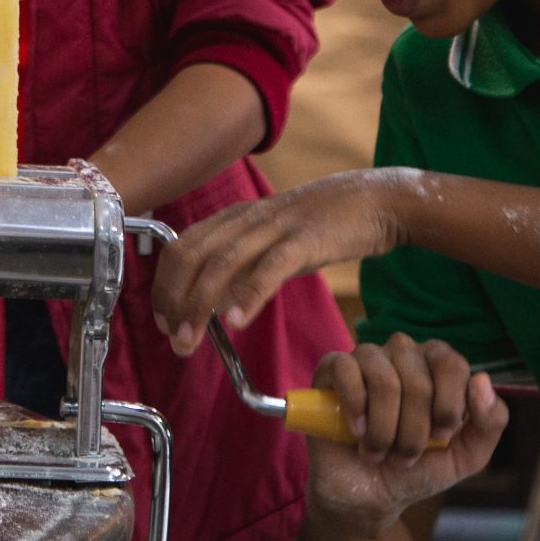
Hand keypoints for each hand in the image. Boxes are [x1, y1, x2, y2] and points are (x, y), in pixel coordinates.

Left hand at [152, 170, 410, 354]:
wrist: (375, 200)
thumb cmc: (322, 226)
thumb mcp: (272, 243)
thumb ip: (242, 267)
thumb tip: (211, 303)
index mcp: (235, 218)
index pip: (182, 247)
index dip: (165, 284)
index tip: (164, 319)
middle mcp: (247, 218)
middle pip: (192, 255)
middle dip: (174, 299)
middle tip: (172, 337)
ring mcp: (275, 226)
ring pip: (222, 263)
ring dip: (198, 305)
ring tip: (189, 340)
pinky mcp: (306, 238)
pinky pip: (270, 266)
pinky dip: (248, 294)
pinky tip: (235, 321)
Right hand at [307, 337, 506, 532]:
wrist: (367, 496)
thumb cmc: (416, 470)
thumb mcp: (465, 457)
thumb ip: (489, 423)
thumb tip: (482, 380)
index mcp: (438, 367)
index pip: (452, 364)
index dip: (447, 406)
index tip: (439, 437)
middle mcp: (404, 354)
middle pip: (418, 380)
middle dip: (413, 432)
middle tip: (404, 456)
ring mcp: (367, 358)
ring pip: (383, 380)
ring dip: (384, 429)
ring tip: (378, 451)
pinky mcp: (332, 368)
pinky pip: (346, 370)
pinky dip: (355, 408)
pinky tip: (354, 432)